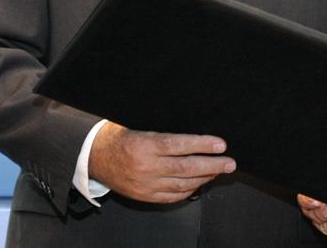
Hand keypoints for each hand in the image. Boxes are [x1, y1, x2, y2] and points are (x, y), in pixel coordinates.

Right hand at [89, 121, 235, 202]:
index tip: (221, 144)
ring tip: (219, 171)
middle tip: (230, 163)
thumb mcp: (143, 130)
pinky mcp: (144, 196)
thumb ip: (168, 138)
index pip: (179, 145)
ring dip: (204, 178)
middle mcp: (146, 166)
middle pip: (185, 168)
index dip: (202, 144)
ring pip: (182, 184)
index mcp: (145, 145)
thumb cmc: (123, 138)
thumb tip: (199, 140)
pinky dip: (189, 190)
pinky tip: (200, 183)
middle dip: (212, 165)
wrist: (96, 157)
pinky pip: (172, 196)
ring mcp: (145, 184)